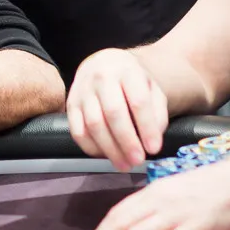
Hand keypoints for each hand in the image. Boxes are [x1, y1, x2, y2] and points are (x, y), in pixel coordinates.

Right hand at [67, 49, 167, 170]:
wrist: (105, 65)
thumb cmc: (131, 81)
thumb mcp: (152, 89)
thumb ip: (158, 113)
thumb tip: (152, 140)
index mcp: (126, 70)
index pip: (138, 100)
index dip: (147, 127)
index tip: (153, 148)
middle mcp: (101, 77)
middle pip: (113, 112)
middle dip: (127, 141)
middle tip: (138, 160)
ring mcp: (83, 90)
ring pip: (94, 124)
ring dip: (110, 149)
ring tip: (124, 163)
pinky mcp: (71, 104)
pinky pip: (78, 131)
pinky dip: (92, 148)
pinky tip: (105, 154)